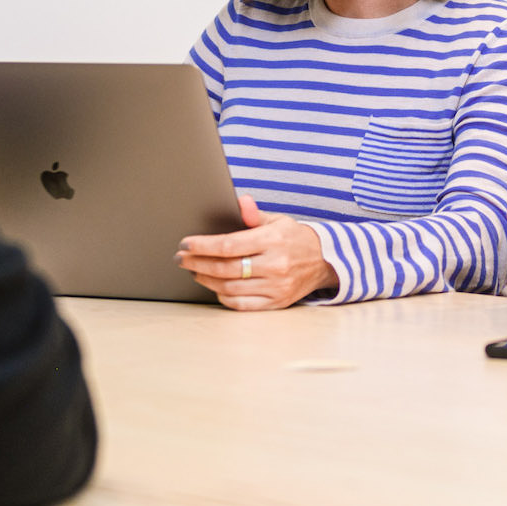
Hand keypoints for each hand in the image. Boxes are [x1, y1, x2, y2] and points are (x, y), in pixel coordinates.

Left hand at [178, 195, 336, 310]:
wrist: (324, 261)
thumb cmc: (295, 238)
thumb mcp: (278, 220)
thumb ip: (254, 214)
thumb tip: (241, 201)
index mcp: (273, 240)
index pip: (229, 245)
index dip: (203, 246)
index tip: (186, 244)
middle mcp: (275, 265)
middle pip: (225, 268)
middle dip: (197, 263)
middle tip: (181, 259)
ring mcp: (276, 287)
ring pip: (230, 288)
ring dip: (206, 280)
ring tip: (194, 270)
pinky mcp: (276, 302)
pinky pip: (242, 304)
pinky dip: (223, 296)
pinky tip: (214, 286)